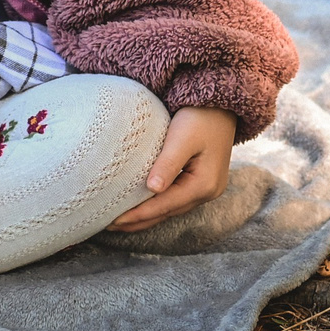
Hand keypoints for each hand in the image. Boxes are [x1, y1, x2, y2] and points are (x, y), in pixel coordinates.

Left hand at [107, 106, 234, 231]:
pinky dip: (156, 205)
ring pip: (171, 209)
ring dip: (146, 216)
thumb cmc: (200, 117)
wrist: (220, 104)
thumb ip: (168, 163)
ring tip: (120, 221)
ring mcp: (206, 189)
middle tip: (109, 225)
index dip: (138, 214)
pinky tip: (141, 206)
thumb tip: (153, 189)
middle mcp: (208, 192)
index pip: (165, 205)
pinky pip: (174, 200)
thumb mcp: (182, 138)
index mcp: (204, 184)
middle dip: (139, 221)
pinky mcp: (200, 182)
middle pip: (167, 212)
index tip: (114, 220)